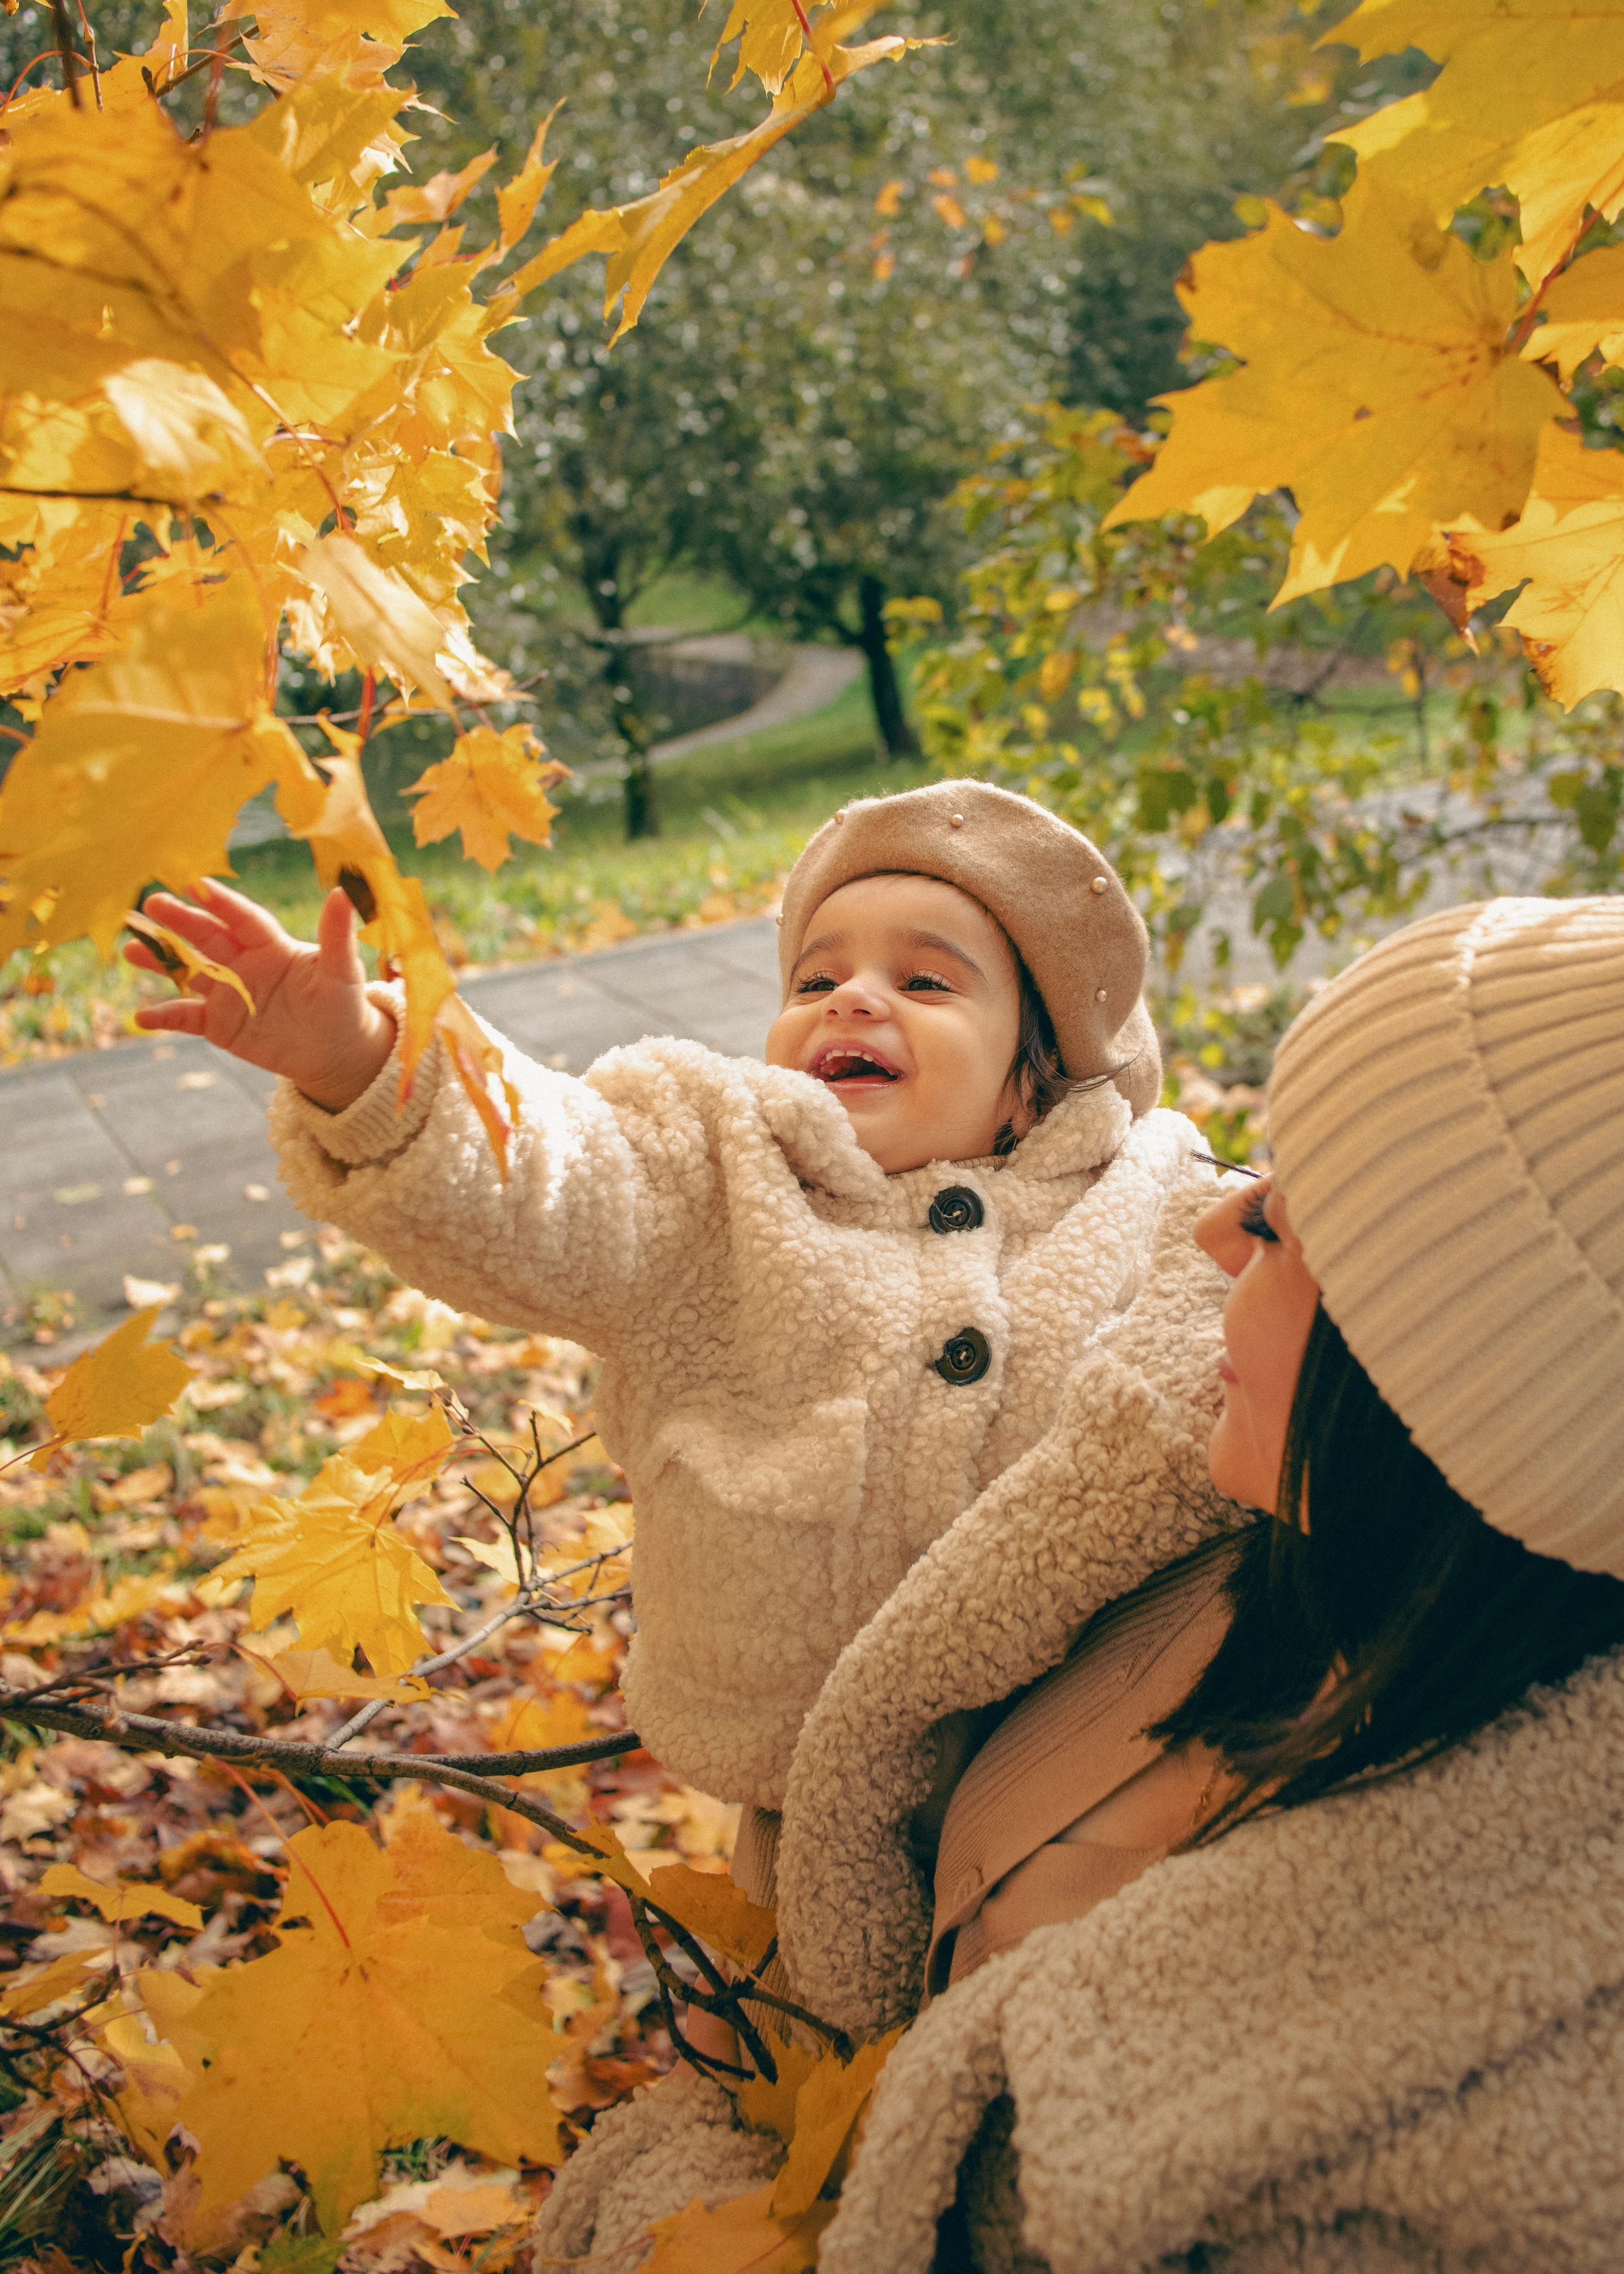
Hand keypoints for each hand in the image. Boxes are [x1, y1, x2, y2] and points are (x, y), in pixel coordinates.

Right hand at [125, 880, 397, 1112]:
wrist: (335, 1051)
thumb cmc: (343, 1004)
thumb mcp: (342, 971)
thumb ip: (336, 935)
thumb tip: (343, 893)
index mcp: (271, 944)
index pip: (242, 918)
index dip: (222, 902)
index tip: (197, 884)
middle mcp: (243, 962)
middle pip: (207, 937)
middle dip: (180, 921)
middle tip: (151, 903)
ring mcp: (228, 992)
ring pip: (188, 972)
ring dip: (160, 962)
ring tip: (130, 950)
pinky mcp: (219, 1023)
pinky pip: (187, 1017)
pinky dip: (165, 1016)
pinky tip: (142, 1017)